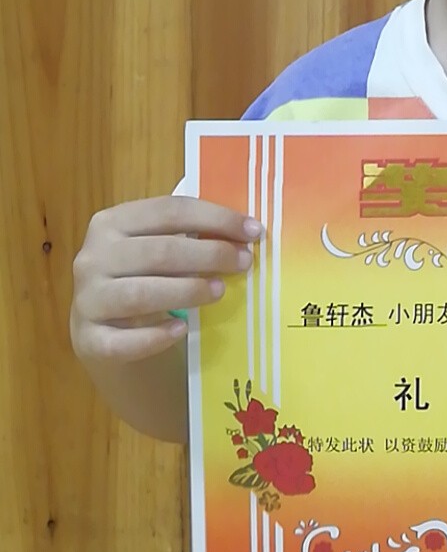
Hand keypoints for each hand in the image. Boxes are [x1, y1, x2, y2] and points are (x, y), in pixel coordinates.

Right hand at [70, 196, 263, 363]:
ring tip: (219, 291)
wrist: (105, 331)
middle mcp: (93, 258)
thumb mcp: (157, 248)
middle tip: (243, 263)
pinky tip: (182, 329)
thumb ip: (188, 234)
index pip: (169, 210)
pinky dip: (155, 337)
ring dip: (187, 291)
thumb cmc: (143, 278)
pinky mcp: (90, 340)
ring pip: (141, 294)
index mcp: (111, 222)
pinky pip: (124, 341)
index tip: (254, 231)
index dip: (216, 218)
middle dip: (209, 254)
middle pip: (159, 251)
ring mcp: (87, 300)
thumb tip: (245, 231)